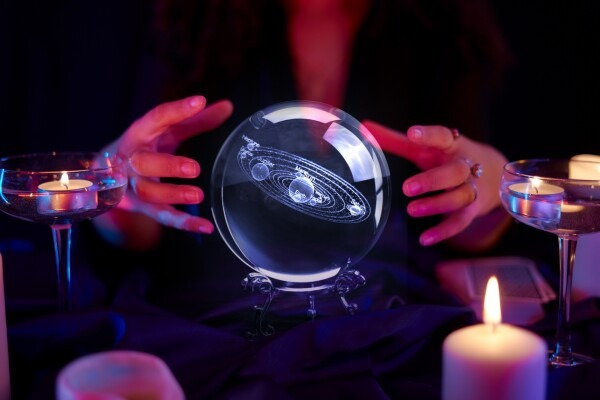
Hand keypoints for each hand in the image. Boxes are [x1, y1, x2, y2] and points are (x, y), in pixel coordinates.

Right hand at [95, 96, 232, 247]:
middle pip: (143, 163)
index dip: (177, 110)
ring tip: (198, 195)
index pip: (156, 118)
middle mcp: (132, 159)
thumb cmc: (145, 146)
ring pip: (148, 192)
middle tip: (194, 168)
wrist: (106, 173)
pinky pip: (162, 216)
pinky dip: (183, 223)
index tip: (199, 102)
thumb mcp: (166, 130)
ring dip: (172, 194)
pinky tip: (205, 226)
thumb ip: (195, 119)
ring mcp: (134, 185)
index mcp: (140, 134)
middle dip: (167, 166)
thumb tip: (228, 106)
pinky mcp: (144, 207)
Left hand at [363, 121, 508, 247]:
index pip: (443, 136)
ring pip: (460, 197)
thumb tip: (363, 126)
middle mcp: (465, 167)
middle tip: (407, 188)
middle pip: (455, 172)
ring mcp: (471, 189)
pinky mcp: (473, 209)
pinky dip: (444, 232)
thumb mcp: (426, 147)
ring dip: (437, 205)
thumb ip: (394, 139)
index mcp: (453, 146)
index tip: (412, 133)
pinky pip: (461, 222)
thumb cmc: (449, 157)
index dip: (429, 135)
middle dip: (432, 180)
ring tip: (411, 210)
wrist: (496, 174)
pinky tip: (425, 239)